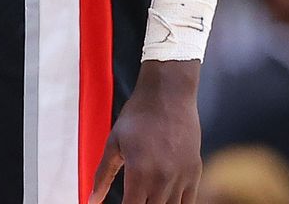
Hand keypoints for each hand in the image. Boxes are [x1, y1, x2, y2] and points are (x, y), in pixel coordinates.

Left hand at [88, 62, 201, 203]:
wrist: (168, 95)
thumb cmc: (138, 115)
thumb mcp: (113, 143)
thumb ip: (102, 175)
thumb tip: (92, 199)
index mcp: (139, 172)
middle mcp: (163, 179)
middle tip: (134, 200)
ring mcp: (182, 177)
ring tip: (148, 200)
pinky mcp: (195, 172)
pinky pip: (191, 202)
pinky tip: (166, 201)